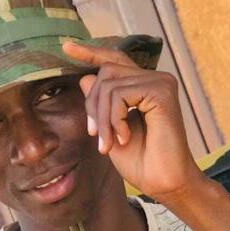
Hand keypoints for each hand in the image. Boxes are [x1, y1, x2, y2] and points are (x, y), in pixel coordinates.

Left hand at [62, 42, 205, 200]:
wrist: (163, 183)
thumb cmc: (141, 163)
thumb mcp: (110, 131)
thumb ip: (100, 105)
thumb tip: (85, 77)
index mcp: (144, 86)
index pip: (114, 60)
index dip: (90, 52)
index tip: (66, 47)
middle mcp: (154, 79)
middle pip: (105, 72)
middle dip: (93, 106)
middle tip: (96, 136)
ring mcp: (160, 82)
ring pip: (109, 84)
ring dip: (102, 119)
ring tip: (108, 144)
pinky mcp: (162, 91)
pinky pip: (120, 94)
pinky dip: (114, 119)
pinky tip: (124, 138)